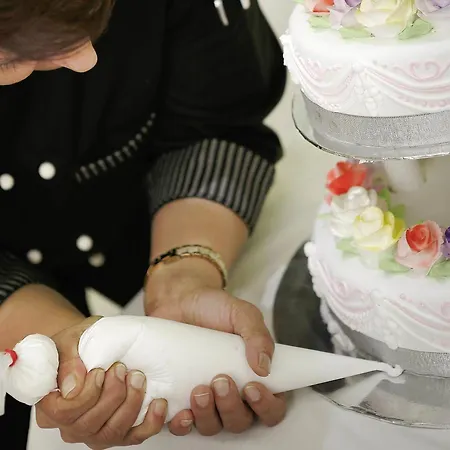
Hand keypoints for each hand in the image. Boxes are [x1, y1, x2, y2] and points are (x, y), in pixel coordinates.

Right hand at [36, 316, 167, 448]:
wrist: (98, 345)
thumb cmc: (81, 343)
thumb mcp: (70, 339)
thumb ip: (68, 360)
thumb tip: (72, 386)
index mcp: (51, 404)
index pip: (63, 413)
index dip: (86, 394)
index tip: (100, 371)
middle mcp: (71, 425)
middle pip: (89, 425)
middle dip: (112, 395)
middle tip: (122, 368)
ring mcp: (95, 432)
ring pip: (112, 433)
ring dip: (131, 404)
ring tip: (139, 377)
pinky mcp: (120, 432)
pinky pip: (135, 437)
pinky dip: (150, 423)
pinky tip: (159, 403)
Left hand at [145, 258, 286, 435]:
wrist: (179, 300)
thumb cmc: (214, 308)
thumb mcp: (241, 313)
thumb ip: (257, 334)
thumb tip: (264, 366)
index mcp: (253, 377)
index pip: (271, 407)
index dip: (266, 407)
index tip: (253, 387)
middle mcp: (232, 394)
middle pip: (240, 421)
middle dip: (231, 407)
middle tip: (221, 380)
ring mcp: (205, 400)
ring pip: (212, 426)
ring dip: (208, 415)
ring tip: (199, 390)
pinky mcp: (178, 400)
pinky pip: (181, 426)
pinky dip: (181, 425)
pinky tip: (181, 412)